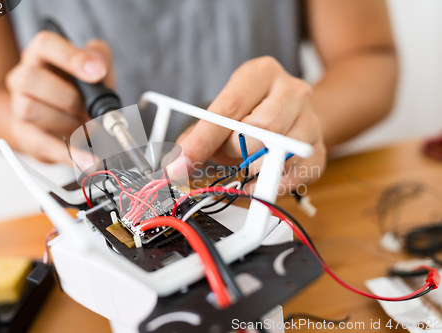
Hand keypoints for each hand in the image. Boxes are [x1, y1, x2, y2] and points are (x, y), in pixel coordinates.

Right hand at [5, 31, 115, 168]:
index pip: (46, 45)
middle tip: (93, 111)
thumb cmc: (79, 90)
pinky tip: (88, 161)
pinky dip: (68, 154)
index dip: (71, 58)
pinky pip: (41, 144)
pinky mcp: (24, 135)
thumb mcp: (96, 69)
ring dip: (68, 123)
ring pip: (30, 110)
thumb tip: (99, 64)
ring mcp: (19, 106)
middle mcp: (23, 77)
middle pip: (30, 79)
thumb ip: (100, 58)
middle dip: (69, 98)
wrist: (64, 120)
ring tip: (91, 130)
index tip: (98, 71)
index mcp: (42, 54)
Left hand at [172, 56, 325, 192]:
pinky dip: (274, 185)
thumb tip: (174, 164)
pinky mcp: (320, 148)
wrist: (291, 113)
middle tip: (229, 154)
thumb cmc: (249, 114)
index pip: (229, 108)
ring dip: (255, 168)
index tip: (180, 164)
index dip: (203, 140)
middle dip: (236, 150)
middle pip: (263, 128)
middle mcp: (292, 90)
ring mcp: (311, 119)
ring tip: (246, 163)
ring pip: (283, 152)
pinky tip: (259, 182)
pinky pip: (299, 173)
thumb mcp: (221, 115)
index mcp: (261, 73)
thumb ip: (197, 136)